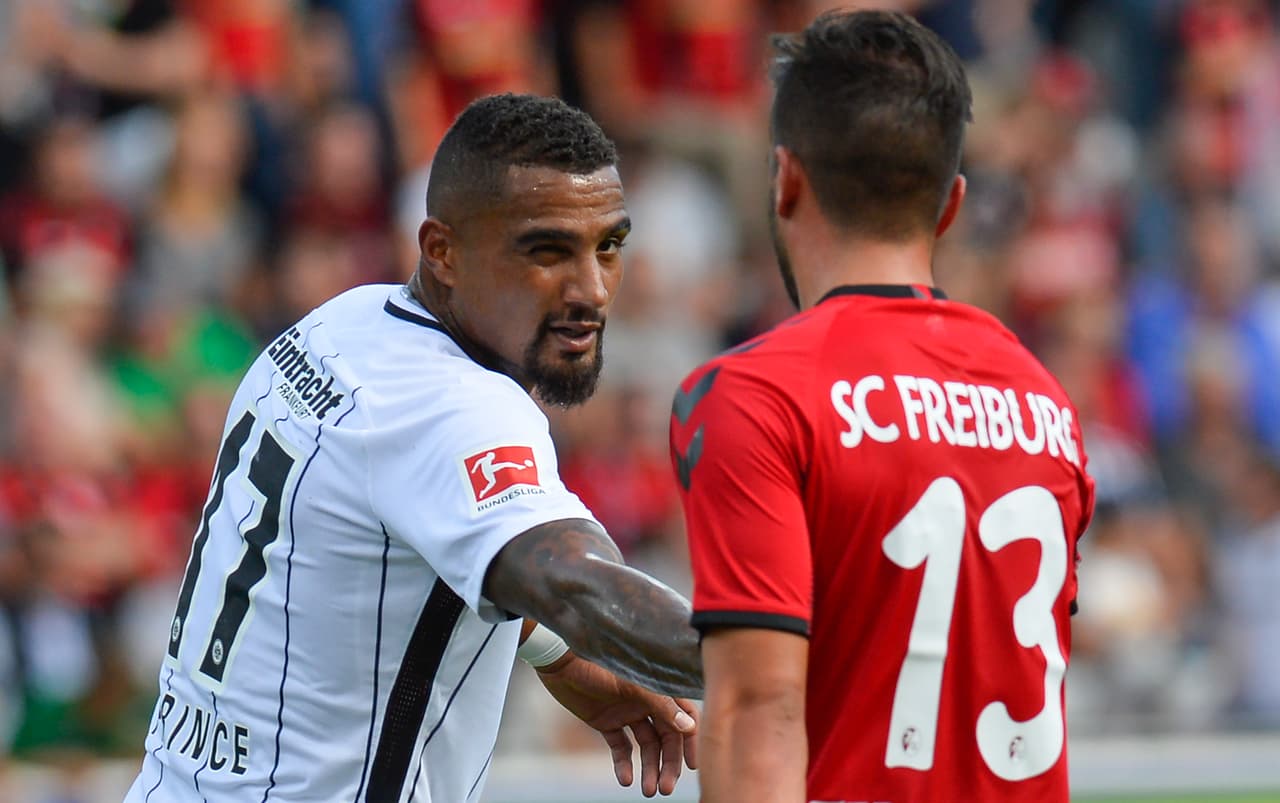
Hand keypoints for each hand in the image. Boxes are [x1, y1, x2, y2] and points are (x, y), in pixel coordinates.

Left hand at [535, 653, 698, 795]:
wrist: (559, 662)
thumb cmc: (597, 666)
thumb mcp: (631, 687)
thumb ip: (660, 706)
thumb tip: (689, 727)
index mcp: (657, 690)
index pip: (684, 717)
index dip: (690, 741)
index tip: (693, 766)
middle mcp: (645, 703)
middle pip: (665, 738)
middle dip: (667, 764)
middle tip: (665, 789)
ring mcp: (626, 713)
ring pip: (645, 746)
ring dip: (648, 768)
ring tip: (647, 791)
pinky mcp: (606, 722)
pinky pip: (621, 746)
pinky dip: (624, 763)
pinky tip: (625, 779)